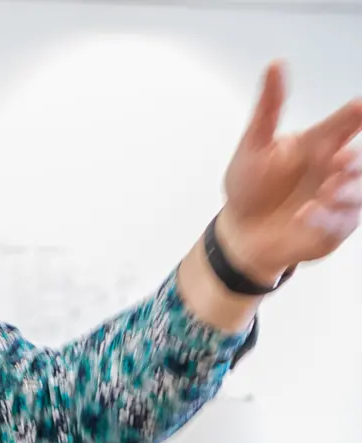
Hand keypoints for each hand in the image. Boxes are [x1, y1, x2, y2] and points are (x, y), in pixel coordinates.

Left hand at [216, 61, 361, 284]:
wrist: (238, 232)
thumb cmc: (249, 187)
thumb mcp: (254, 143)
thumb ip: (269, 106)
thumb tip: (275, 65)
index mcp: (320, 143)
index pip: (348, 122)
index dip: (357, 114)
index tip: (358, 107)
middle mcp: (333, 168)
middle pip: (360, 158)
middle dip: (356, 161)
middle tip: (341, 161)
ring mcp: (337, 197)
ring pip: (359, 191)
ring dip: (348, 191)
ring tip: (326, 192)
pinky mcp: (334, 226)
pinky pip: (342, 221)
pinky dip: (327, 217)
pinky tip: (307, 213)